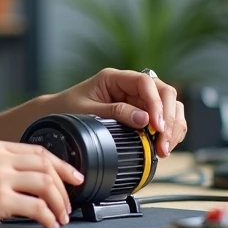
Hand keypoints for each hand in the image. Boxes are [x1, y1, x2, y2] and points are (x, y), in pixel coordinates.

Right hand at [0, 139, 83, 227]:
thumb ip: (0, 165)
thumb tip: (32, 179)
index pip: (39, 151)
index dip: (62, 165)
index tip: (74, 177)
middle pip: (47, 166)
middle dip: (64, 187)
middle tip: (68, 204)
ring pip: (46, 185)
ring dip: (58, 204)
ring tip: (59, 217)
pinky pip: (36, 207)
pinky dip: (48, 218)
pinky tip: (48, 225)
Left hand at [47, 68, 187, 156]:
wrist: (55, 115)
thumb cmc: (66, 109)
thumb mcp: (87, 111)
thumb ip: (115, 113)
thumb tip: (144, 120)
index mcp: (114, 78)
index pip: (146, 82)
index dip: (156, 103)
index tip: (156, 125)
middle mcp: (129, 86)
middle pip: (164, 93)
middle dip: (168, 119)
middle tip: (163, 143)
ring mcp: (137, 99)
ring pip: (169, 106)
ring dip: (173, 127)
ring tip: (164, 149)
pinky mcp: (141, 113)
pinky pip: (165, 119)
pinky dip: (169, 132)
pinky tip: (164, 145)